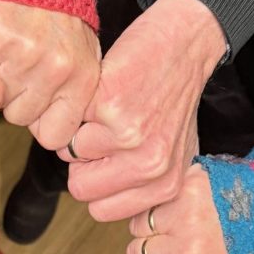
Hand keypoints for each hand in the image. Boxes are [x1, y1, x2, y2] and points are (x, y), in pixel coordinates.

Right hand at [0, 1, 100, 149]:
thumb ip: (74, 97)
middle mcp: (57, 71)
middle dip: (18, 99)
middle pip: (21, 119)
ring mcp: (25, 57)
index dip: (41, 125)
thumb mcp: (84, 58)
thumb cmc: (63, 19)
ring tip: (11, 56)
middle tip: (24, 70)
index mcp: (82, 80)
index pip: (55, 136)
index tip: (39, 109)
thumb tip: (59, 138)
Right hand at [61, 0, 225, 220]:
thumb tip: (107, 206)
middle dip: (82, 162)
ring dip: (79, 130)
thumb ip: (144, 186)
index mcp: (166, 185)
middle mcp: (151, 167)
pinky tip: (105, 92)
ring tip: (107, 109)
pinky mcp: (110, 108)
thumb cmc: (174, 95)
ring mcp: (130, 138)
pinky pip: (69, 122)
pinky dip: (78, 107)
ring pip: (69, 154)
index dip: (97, 182)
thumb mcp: (173, 152)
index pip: (101, 211)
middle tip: (103, 132)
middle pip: (80, 189)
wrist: (184, 42)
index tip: (108, 158)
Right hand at [127, 163, 228, 253]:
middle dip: (151, 249)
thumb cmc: (244, 250)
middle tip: (176, 243)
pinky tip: (180, 207)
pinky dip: (159, 204)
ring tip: (179, 225)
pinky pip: (151, 202)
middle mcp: (189, 252)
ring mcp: (187, 218)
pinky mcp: (187, 190)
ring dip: (151, 225)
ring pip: (138, 226)